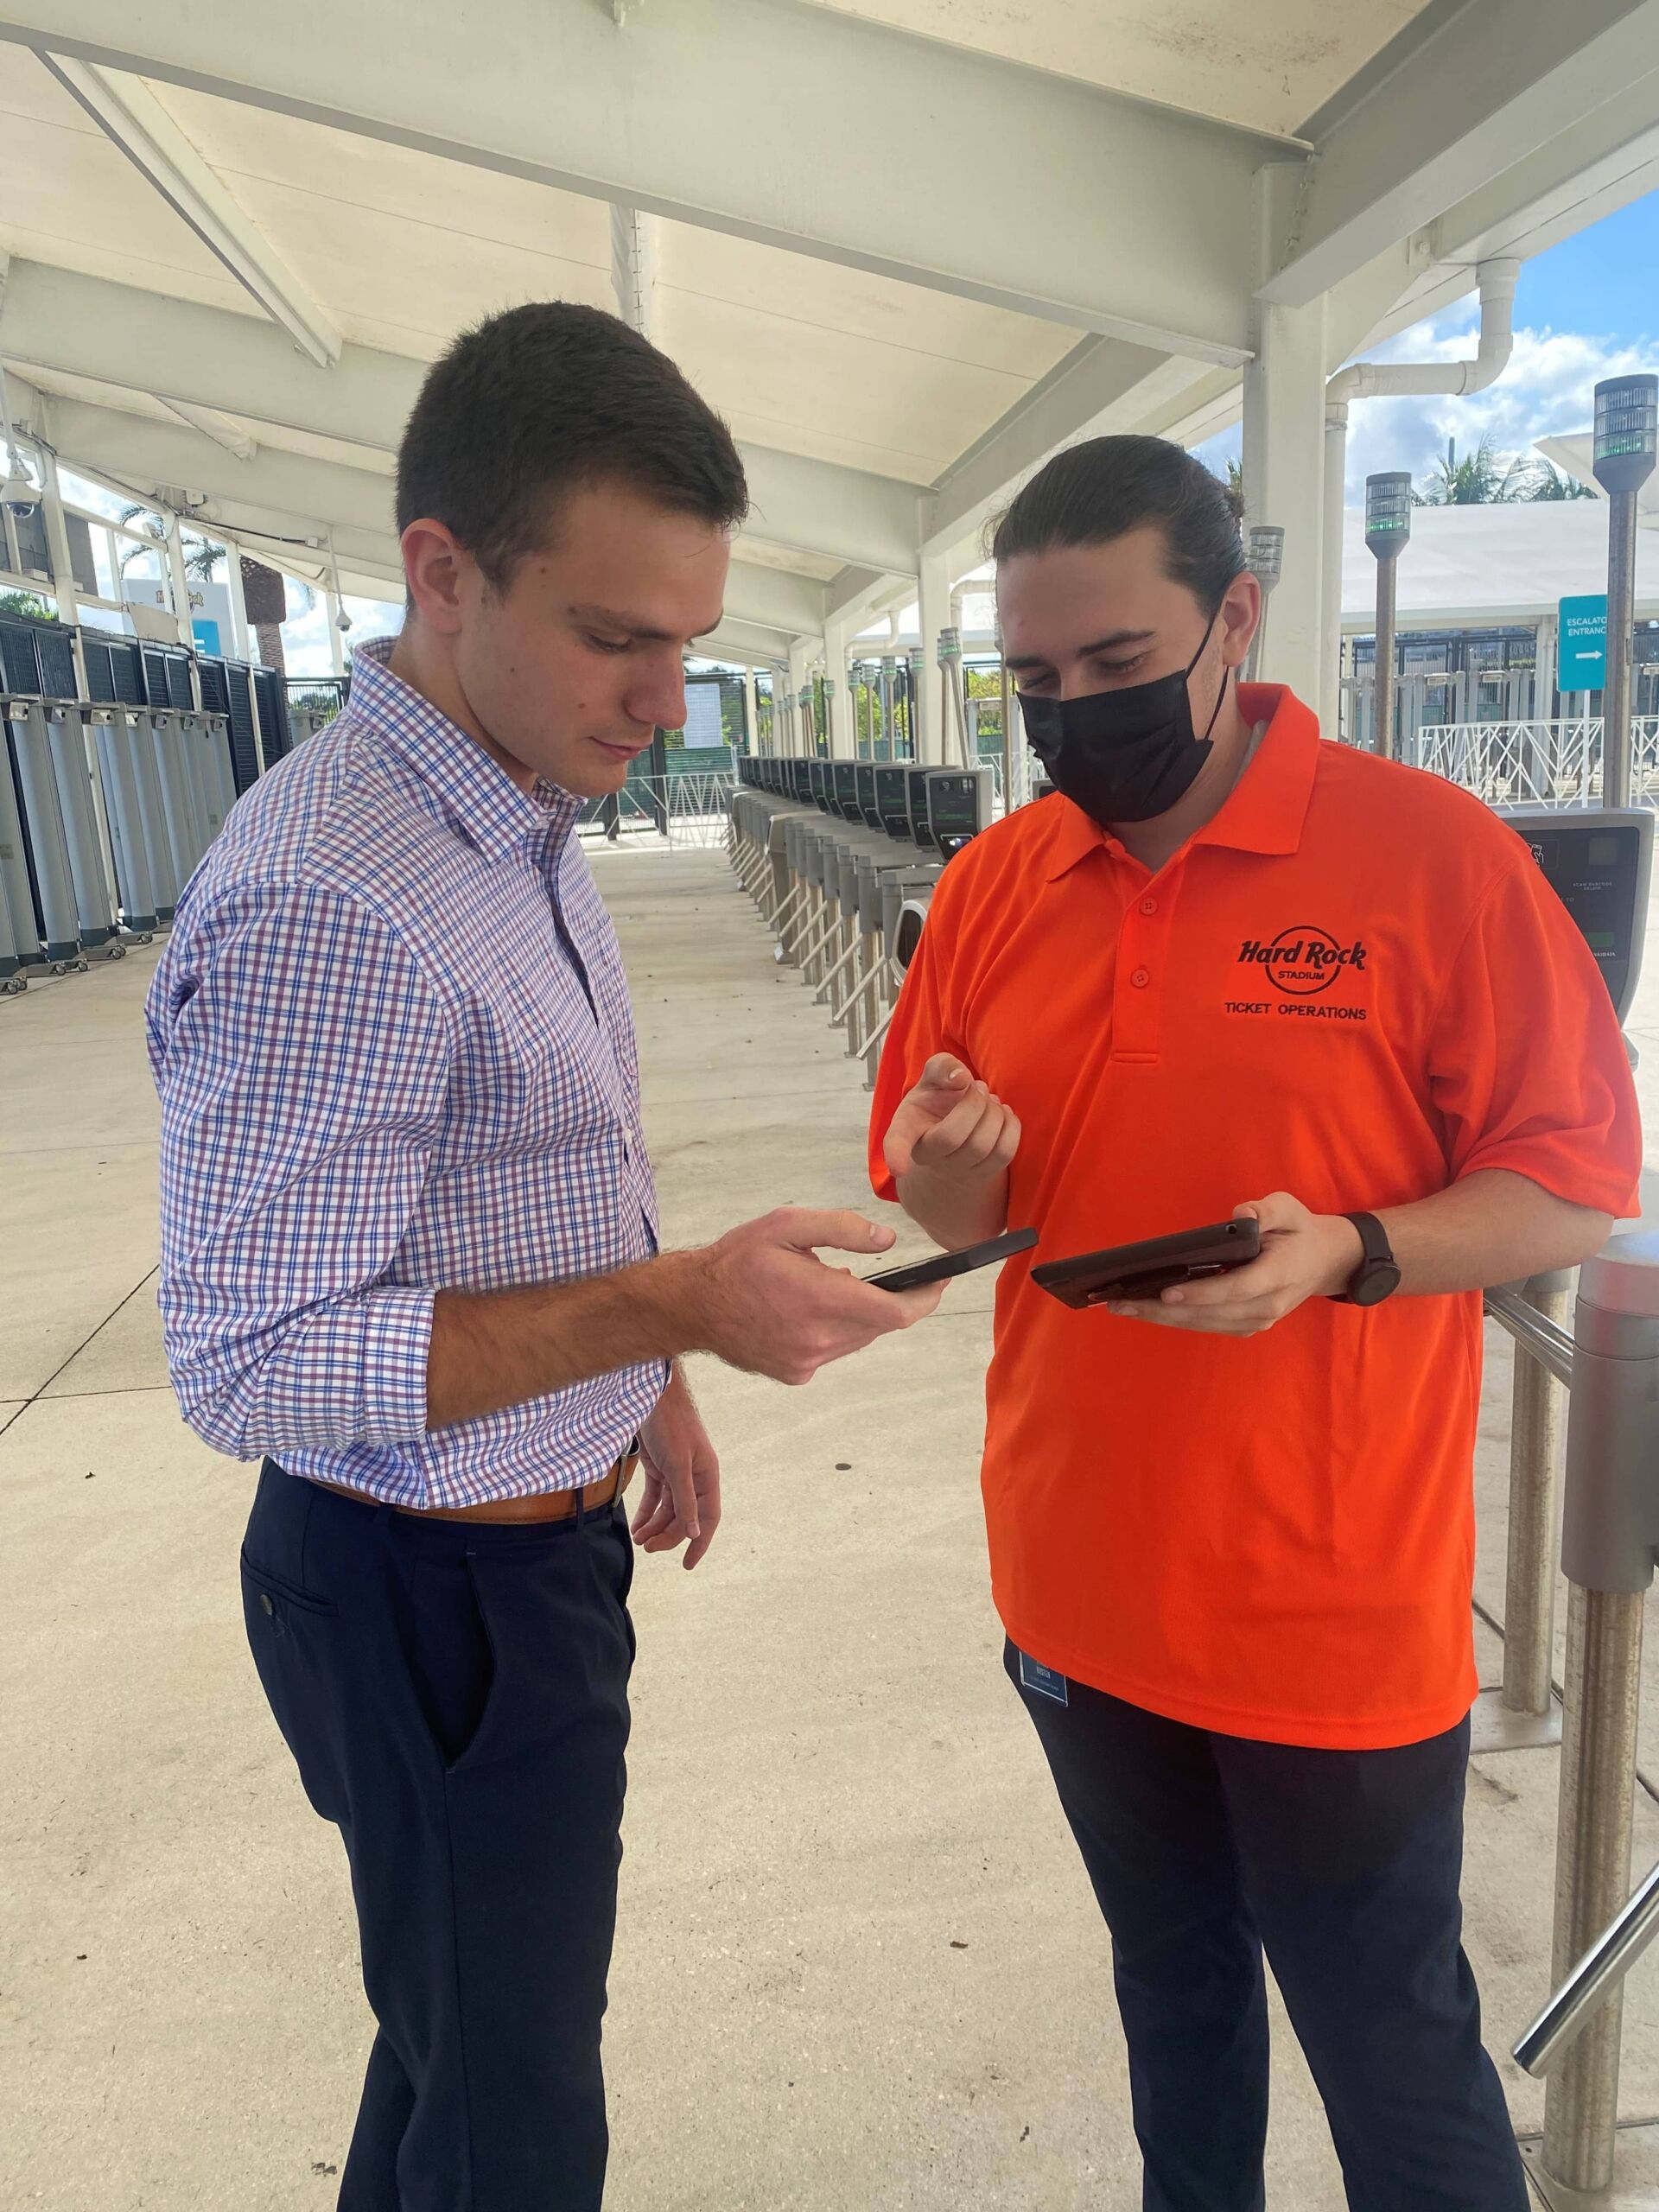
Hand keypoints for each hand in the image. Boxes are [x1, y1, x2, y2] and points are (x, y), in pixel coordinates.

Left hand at [632, 1365, 719, 1569]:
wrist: (649, 1394)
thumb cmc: (670, 1424)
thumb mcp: (678, 1464)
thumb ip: (685, 1498)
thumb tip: (694, 1531)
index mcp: (707, 1476)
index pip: (708, 1518)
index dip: (700, 1543)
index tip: (687, 1565)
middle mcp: (694, 1477)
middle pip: (685, 1517)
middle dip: (668, 1535)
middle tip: (647, 1548)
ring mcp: (676, 1472)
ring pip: (668, 1509)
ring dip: (654, 1526)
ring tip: (638, 1539)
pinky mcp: (659, 1466)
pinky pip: (655, 1497)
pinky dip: (646, 1512)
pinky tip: (636, 1525)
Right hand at [694, 1208, 945, 1384]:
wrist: (691, 1305)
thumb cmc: (737, 1259)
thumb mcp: (787, 1224)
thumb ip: (843, 1229)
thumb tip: (888, 1241)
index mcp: (823, 1299)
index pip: (897, 1312)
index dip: (927, 1298)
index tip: (941, 1281)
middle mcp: (819, 1338)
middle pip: (879, 1325)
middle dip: (887, 1300)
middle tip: (883, 1276)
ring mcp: (807, 1361)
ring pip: (856, 1339)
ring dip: (858, 1315)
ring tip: (832, 1287)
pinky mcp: (794, 1373)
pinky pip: (831, 1350)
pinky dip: (832, 1330)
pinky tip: (807, 1310)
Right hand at [884, 1053, 1020, 1186]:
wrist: (955, 1124)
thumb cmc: (939, 1099)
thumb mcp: (932, 1077)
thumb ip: (942, 1067)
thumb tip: (961, 1077)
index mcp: (908, 1128)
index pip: (898, 1141)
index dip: (895, 1154)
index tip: (898, 1169)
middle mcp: (928, 1155)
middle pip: (952, 1137)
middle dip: (974, 1103)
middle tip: (976, 1088)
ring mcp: (955, 1170)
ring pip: (982, 1146)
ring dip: (994, 1113)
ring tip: (989, 1101)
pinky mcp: (983, 1174)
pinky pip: (1004, 1153)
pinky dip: (1011, 1126)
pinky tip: (1002, 1115)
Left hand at [1105, 1195, 1363, 1337]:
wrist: (1323, 1261)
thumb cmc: (1299, 1231)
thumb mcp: (1290, 1209)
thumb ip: (1268, 1211)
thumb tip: (1241, 1215)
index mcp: (1280, 1274)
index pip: (1237, 1288)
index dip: (1201, 1293)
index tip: (1167, 1292)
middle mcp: (1269, 1304)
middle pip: (1211, 1313)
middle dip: (1164, 1310)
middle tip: (1121, 1303)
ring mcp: (1259, 1320)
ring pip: (1205, 1323)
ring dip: (1163, 1318)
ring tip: (1124, 1307)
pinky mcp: (1248, 1325)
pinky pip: (1208, 1325)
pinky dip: (1177, 1320)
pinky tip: (1148, 1310)